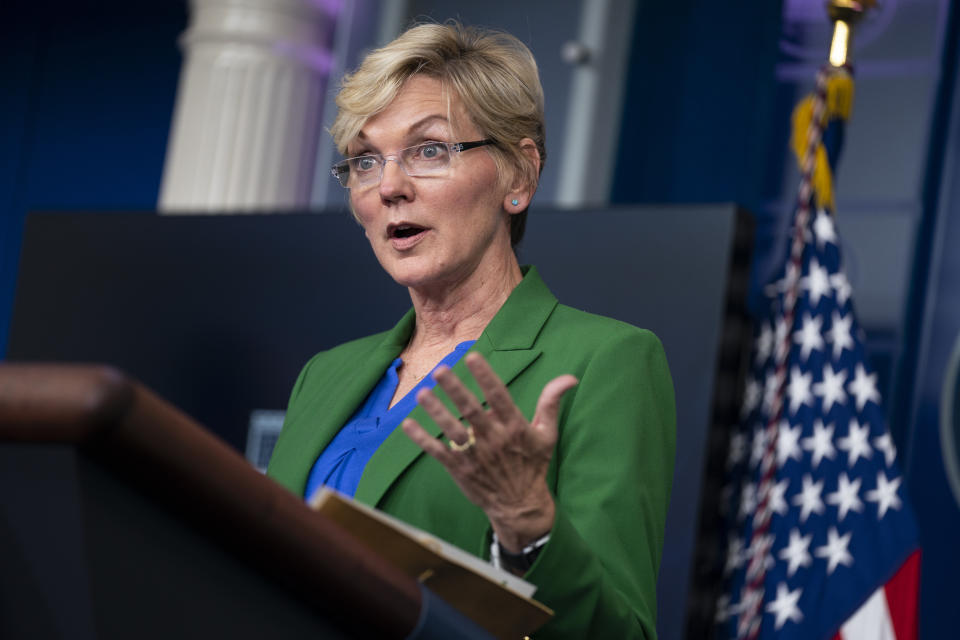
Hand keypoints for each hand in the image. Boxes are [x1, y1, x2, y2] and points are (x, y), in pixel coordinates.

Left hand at [401, 352, 577, 551]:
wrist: (519, 506)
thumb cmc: (533, 464)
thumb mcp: (547, 434)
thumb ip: (551, 402)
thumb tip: (569, 378)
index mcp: (514, 427)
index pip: (499, 396)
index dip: (486, 376)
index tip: (472, 357)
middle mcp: (493, 439)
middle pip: (471, 409)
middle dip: (455, 389)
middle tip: (439, 370)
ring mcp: (474, 455)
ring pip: (451, 430)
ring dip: (435, 411)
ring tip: (421, 393)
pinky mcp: (459, 469)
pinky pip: (437, 452)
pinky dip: (421, 439)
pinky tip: (407, 424)